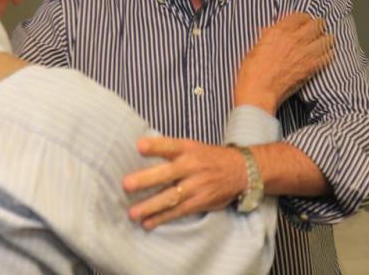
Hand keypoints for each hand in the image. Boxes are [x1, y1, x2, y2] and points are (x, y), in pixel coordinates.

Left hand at [122, 137, 245, 229]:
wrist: (241, 170)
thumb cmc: (209, 157)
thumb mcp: (193, 146)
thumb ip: (171, 150)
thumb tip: (139, 151)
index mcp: (188, 149)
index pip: (170, 146)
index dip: (155, 146)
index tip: (139, 146)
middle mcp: (192, 166)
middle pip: (167, 173)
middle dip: (146, 179)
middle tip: (126, 185)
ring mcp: (196, 186)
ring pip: (171, 197)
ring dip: (150, 206)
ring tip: (133, 213)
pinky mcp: (200, 202)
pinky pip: (178, 211)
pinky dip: (162, 218)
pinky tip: (148, 223)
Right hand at [234, 13, 333, 113]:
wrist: (259, 91)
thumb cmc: (252, 71)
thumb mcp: (256, 47)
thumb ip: (269, 36)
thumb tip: (274, 30)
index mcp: (279, 31)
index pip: (300, 16)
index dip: (303, 18)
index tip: (303, 22)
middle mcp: (295, 39)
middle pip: (317, 24)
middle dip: (317, 25)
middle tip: (316, 29)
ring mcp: (306, 53)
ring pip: (327, 38)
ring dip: (325, 38)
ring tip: (323, 41)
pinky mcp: (312, 67)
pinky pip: (329, 55)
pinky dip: (329, 53)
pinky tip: (325, 54)